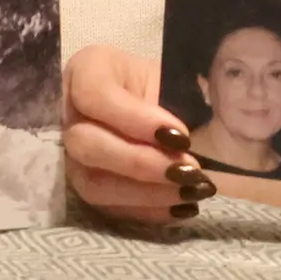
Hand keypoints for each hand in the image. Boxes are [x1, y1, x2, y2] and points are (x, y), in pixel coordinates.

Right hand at [62, 45, 215, 226]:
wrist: (173, 109)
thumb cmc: (173, 84)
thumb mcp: (178, 76)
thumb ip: (185, 92)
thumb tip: (211, 113)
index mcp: (89, 69)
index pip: (94, 94)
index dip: (134, 119)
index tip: (181, 136)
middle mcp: (70, 112)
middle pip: (86, 144)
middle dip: (140, 163)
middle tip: (188, 170)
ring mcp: (71, 154)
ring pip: (92, 183)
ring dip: (145, 193)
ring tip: (191, 191)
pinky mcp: (86, 187)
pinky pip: (107, 209)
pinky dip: (147, 210)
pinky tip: (181, 207)